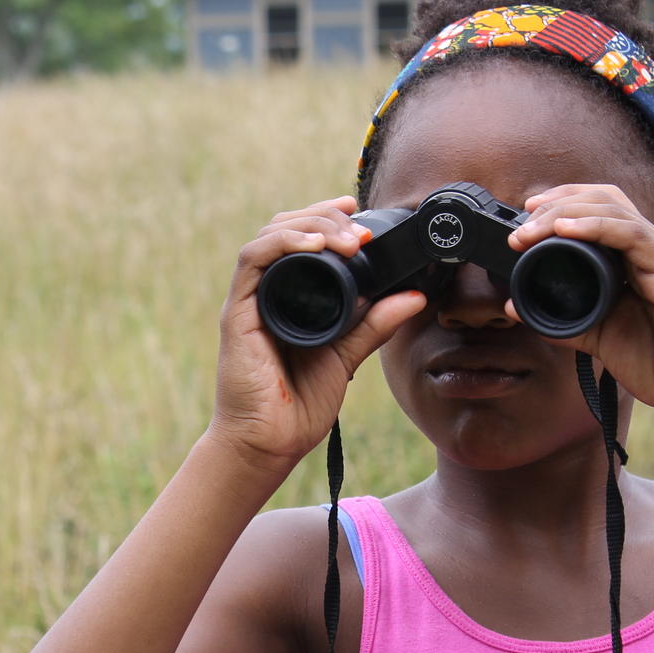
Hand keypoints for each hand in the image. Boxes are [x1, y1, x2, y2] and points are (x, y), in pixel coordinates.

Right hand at [208, 195, 426, 471]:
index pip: (301, 238)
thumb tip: (414, 296)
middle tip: (358, 227)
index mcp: (288, 296)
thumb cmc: (299, 404)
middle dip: (323, 217)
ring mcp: (249, 300)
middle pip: (285, 228)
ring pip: (270, 235)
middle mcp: (266, 291)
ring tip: (345, 237)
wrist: (270, 442)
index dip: (327, 217)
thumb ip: (375, 324)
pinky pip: (253, 261)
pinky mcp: (238, 312)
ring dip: (310, 226)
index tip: (358, 210)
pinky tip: (314, 246)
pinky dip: (283, 245)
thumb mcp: (347, 355)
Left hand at [506, 184, 653, 425]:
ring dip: (566, 213)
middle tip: (521, 223)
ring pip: (614, 210)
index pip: (601, 209)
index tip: (524, 217)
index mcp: (638, 258)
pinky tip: (566, 229)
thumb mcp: (600, 337)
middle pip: (604, 199)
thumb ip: (564, 321)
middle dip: (557, 202)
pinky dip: (596, 227)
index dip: (562, 203)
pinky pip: (632, 235)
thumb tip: (517, 307)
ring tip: (531, 229)